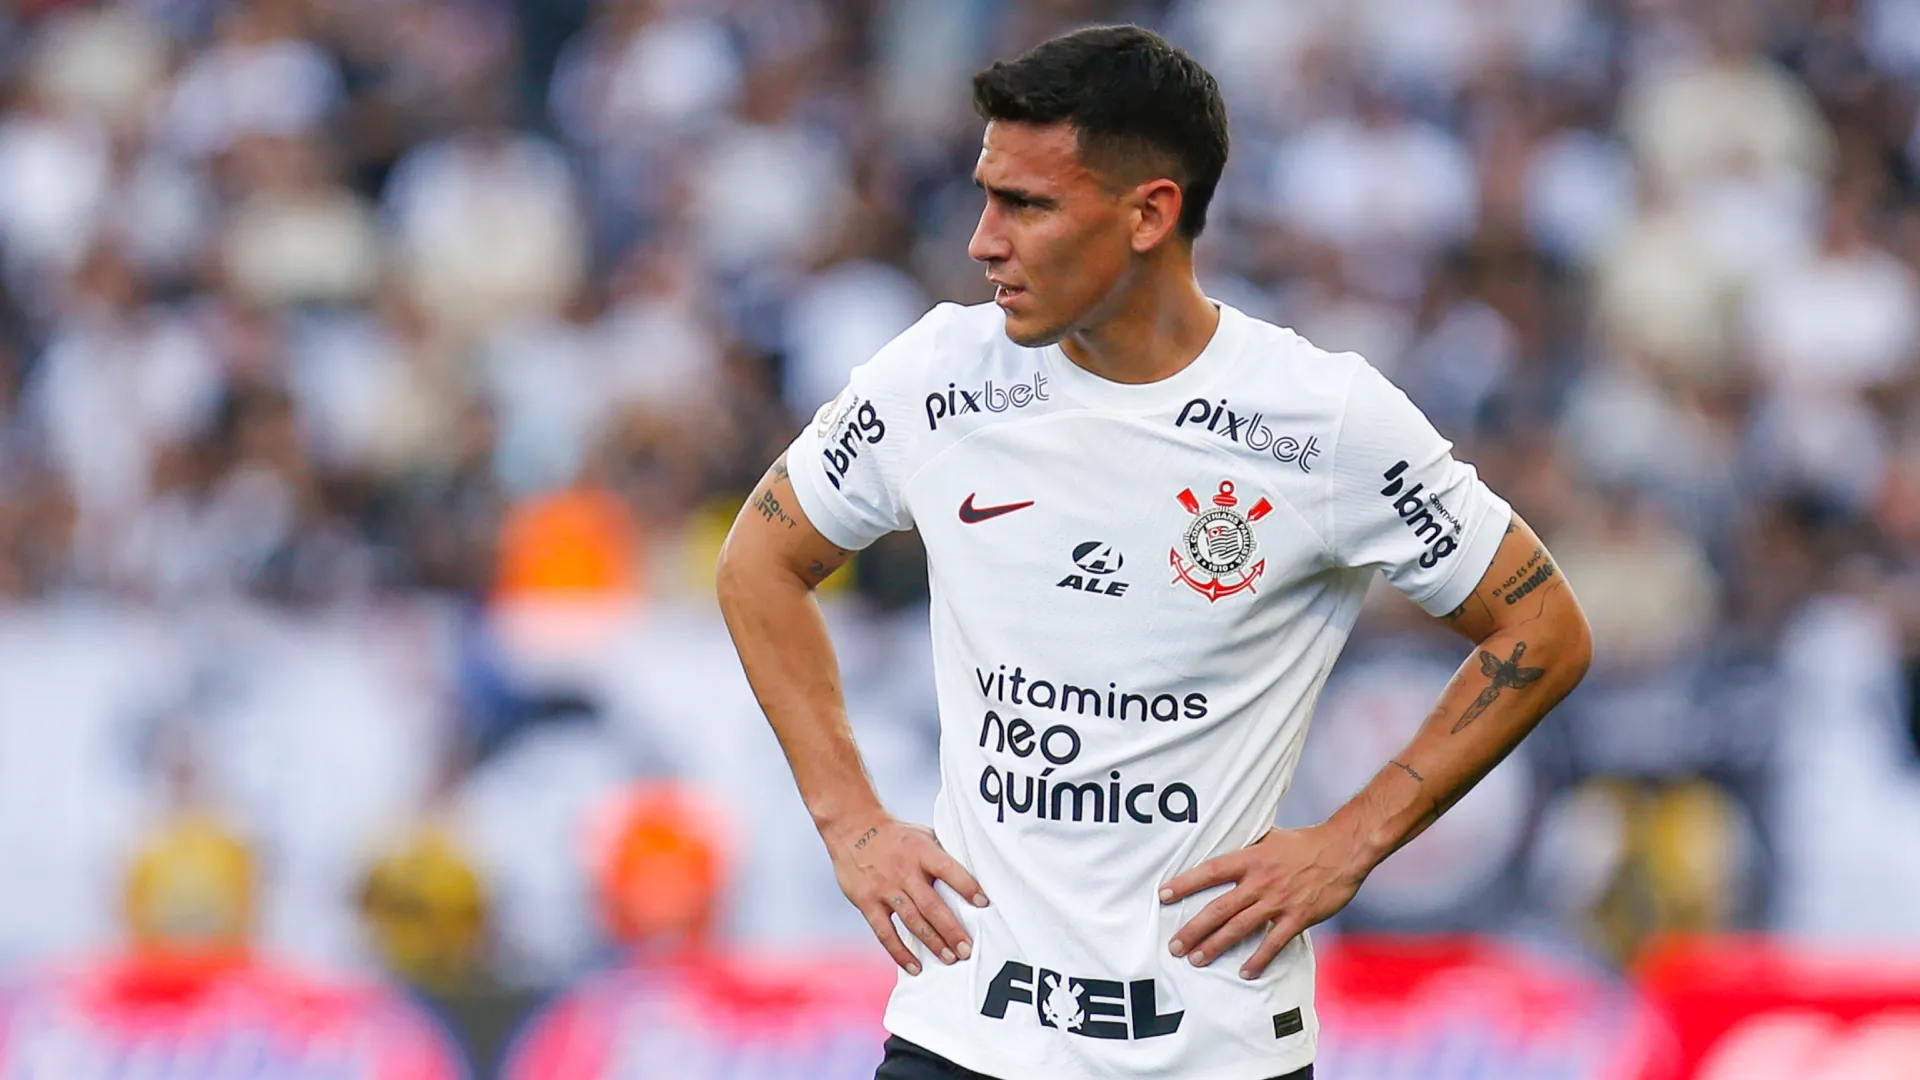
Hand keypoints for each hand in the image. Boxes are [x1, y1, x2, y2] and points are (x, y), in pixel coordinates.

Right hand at [829, 817, 988, 975]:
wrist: (852, 826)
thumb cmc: (897, 835)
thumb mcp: (924, 835)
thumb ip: (943, 855)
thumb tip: (975, 874)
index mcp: (922, 852)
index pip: (949, 870)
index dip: (967, 886)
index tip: (984, 904)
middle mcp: (904, 871)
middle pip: (932, 905)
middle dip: (952, 929)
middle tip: (967, 949)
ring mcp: (884, 888)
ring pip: (912, 921)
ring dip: (933, 942)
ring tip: (950, 959)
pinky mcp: (867, 902)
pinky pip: (885, 932)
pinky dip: (900, 952)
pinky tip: (915, 967)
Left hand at [1159, 825, 1366, 979]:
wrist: (1343, 850)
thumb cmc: (1305, 842)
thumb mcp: (1270, 836)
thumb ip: (1247, 846)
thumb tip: (1226, 842)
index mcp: (1250, 859)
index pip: (1210, 872)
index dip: (1185, 883)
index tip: (1163, 895)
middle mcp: (1259, 881)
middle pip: (1218, 908)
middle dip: (1193, 929)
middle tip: (1174, 946)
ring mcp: (1277, 901)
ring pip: (1239, 928)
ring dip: (1216, 946)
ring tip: (1197, 960)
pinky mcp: (1297, 917)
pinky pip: (1273, 943)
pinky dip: (1258, 959)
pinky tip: (1244, 972)